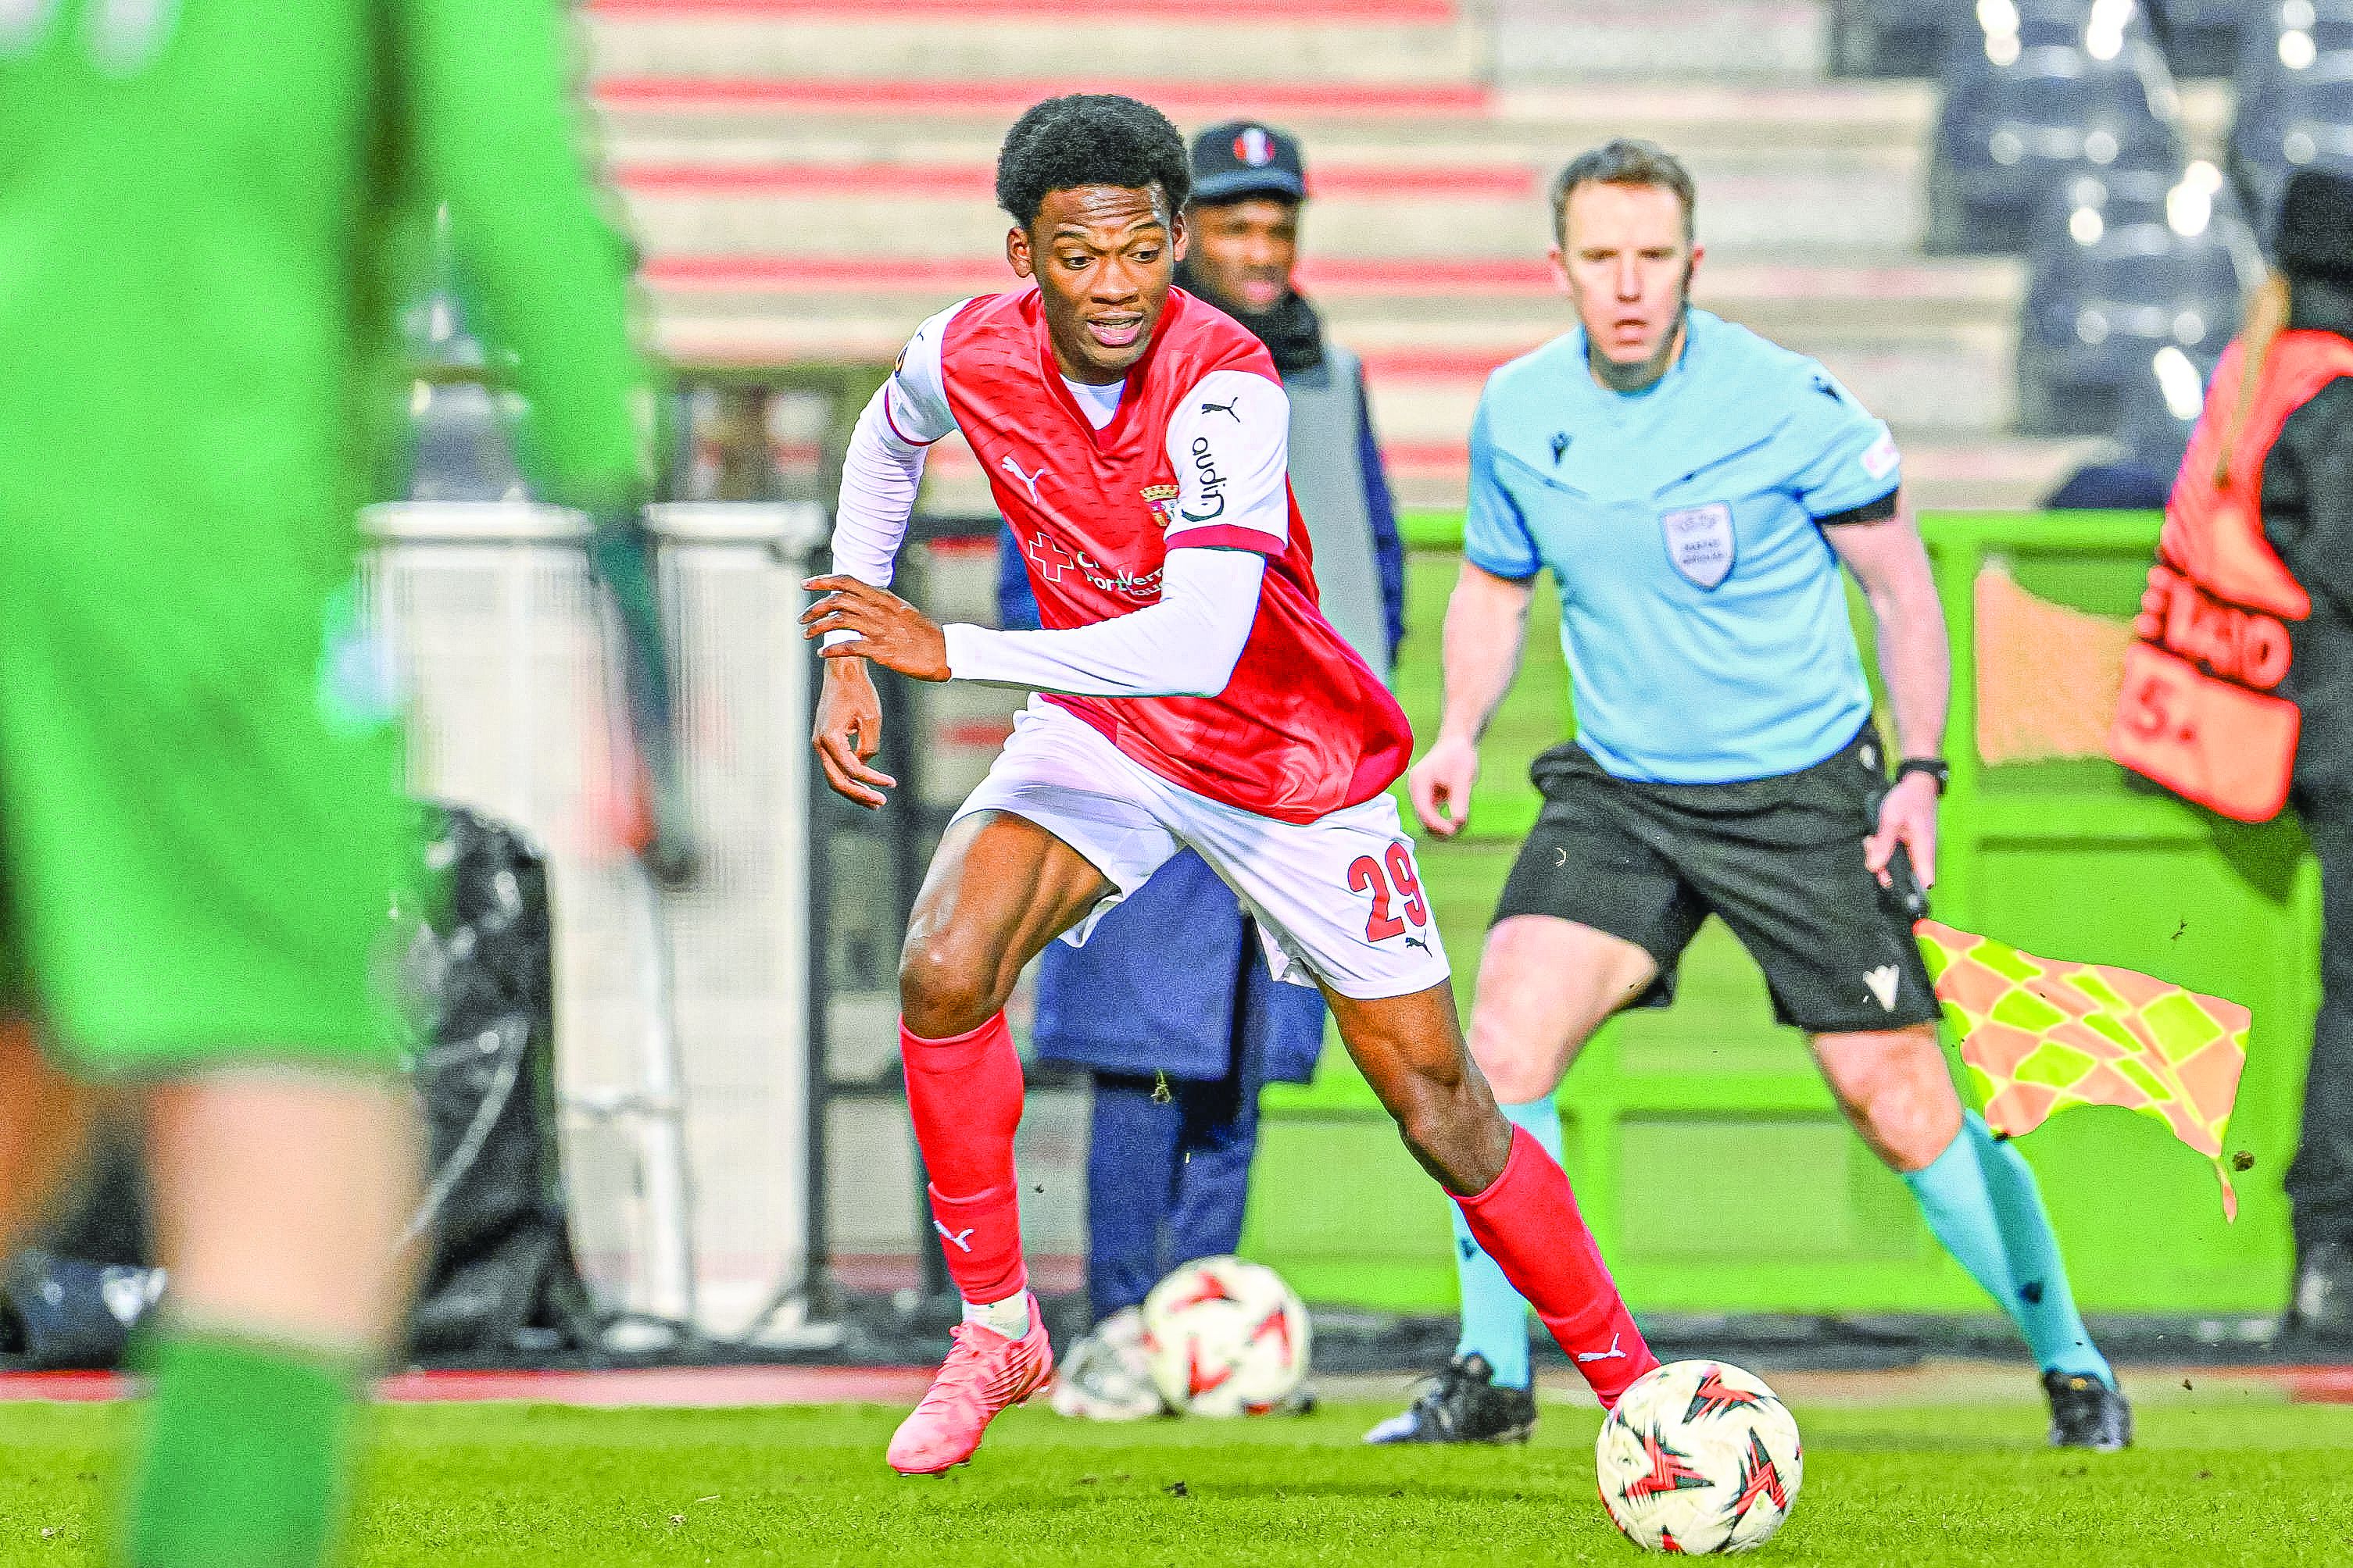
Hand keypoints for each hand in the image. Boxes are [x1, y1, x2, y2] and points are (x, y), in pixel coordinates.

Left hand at [800, 575, 949, 681]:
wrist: (947, 651)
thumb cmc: (925, 634)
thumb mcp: (904, 610)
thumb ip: (883, 603)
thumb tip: (865, 598)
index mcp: (884, 598)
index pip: (848, 581)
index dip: (823, 581)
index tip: (806, 584)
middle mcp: (879, 610)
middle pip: (838, 600)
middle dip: (815, 607)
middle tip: (803, 618)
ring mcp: (880, 629)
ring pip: (839, 620)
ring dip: (818, 627)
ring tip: (807, 634)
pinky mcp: (882, 650)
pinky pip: (849, 647)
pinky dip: (832, 649)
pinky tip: (822, 653)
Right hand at [810, 657, 897, 808]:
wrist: (842, 671)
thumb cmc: (858, 691)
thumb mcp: (872, 718)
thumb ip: (870, 745)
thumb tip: (866, 764)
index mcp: (829, 738)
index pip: (852, 769)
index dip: (873, 779)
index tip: (892, 783)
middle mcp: (819, 743)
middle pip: (837, 781)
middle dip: (859, 795)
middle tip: (880, 803)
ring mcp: (819, 743)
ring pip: (834, 776)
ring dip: (854, 790)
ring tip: (874, 801)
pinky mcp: (825, 741)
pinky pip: (836, 765)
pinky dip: (850, 776)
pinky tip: (867, 783)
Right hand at [1409, 733, 1480, 837]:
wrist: (1457, 742)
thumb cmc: (1460, 756)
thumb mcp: (1463, 778)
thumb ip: (1459, 800)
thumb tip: (1459, 823)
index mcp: (1419, 782)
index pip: (1424, 811)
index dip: (1437, 824)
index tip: (1454, 830)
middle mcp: (1416, 789)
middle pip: (1423, 817)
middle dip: (1439, 828)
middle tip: (1458, 831)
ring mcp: (1421, 793)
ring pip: (1428, 818)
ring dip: (1442, 826)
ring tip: (1460, 826)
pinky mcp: (1429, 796)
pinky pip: (1433, 814)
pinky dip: (1444, 819)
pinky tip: (1458, 820)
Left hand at [1864, 770, 1938, 891]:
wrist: (1916, 783)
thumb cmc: (1908, 799)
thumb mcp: (1891, 819)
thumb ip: (1884, 844)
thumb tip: (1874, 867)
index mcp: (1924, 848)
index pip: (1924, 880)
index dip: (1912, 892)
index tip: (1896, 893)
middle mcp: (1922, 852)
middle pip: (1903, 874)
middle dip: (1884, 869)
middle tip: (1872, 857)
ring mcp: (1915, 848)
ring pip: (1895, 864)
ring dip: (1880, 856)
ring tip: (1872, 841)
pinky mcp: (1908, 844)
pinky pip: (1894, 853)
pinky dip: (1882, 848)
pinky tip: (1875, 839)